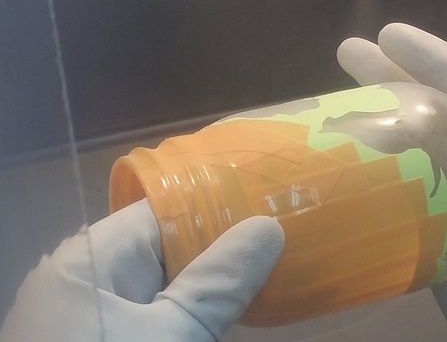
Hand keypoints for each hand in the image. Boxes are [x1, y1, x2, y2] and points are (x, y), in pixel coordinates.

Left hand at [0, 199, 283, 341]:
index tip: (266, 204)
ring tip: (262, 271)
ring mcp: (88, 316)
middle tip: (276, 243)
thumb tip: (267, 227)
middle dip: (217, 248)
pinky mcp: (98, 340)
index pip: (162, 209)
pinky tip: (221, 314)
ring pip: (159, 285)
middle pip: (162, 246)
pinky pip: (148, 315)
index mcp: (90, 258)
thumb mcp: (173, 335)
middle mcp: (84, 279)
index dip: (217, 205)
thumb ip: (219, 282)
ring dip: (205, 285)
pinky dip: (183, 314)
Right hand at [337, 23, 446, 340]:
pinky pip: (405, 202)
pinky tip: (344, 175)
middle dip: (395, 81)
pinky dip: (376, 183)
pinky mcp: (444, 243)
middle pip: (437, 116)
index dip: (435, 62)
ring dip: (377, 128)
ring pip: (415, 155)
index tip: (390, 36)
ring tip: (332, 108)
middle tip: (348, 54)